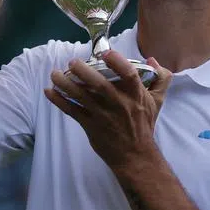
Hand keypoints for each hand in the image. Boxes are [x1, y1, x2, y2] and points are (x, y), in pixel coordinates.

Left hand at [44, 51, 172, 172]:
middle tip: (72, 62)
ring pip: (82, 97)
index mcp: (136, 95)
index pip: (129, 75)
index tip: (105, 54)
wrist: (135, 155)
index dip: (117, 63)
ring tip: (54, 74)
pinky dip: (59, 101)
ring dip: (66, 84)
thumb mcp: (157, 101)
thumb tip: (151, 59)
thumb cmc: (144, 124)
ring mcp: (103, 116)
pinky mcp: (90, 126)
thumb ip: (160, 78)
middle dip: (84, 72)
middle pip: (101, 86)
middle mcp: (119, 104)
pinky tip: (49, 91)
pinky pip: (72, 111)